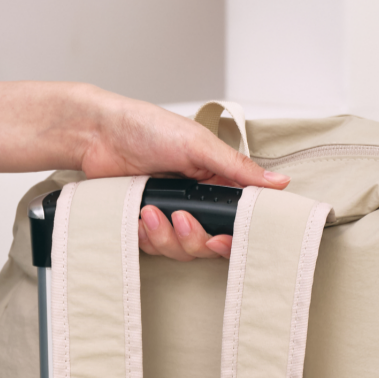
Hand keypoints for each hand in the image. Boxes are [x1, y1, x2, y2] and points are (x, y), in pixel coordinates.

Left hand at [76, 86, 287, 259]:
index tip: (221, 239)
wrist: (99, 133)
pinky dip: (145, 235)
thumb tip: (279, 183)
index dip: (232, 239)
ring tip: (149, 211)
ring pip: (180, 250)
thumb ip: (238, 167)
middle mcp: (196, 202)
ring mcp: (170, 215)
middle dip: (193, 238)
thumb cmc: (147, 127)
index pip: (237, 222)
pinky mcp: (145, 224)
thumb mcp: (199, 144)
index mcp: (216, 182)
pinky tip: (137, 214)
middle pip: (207, 245)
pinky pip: (153, 248)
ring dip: (164, 236)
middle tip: (179, 218)